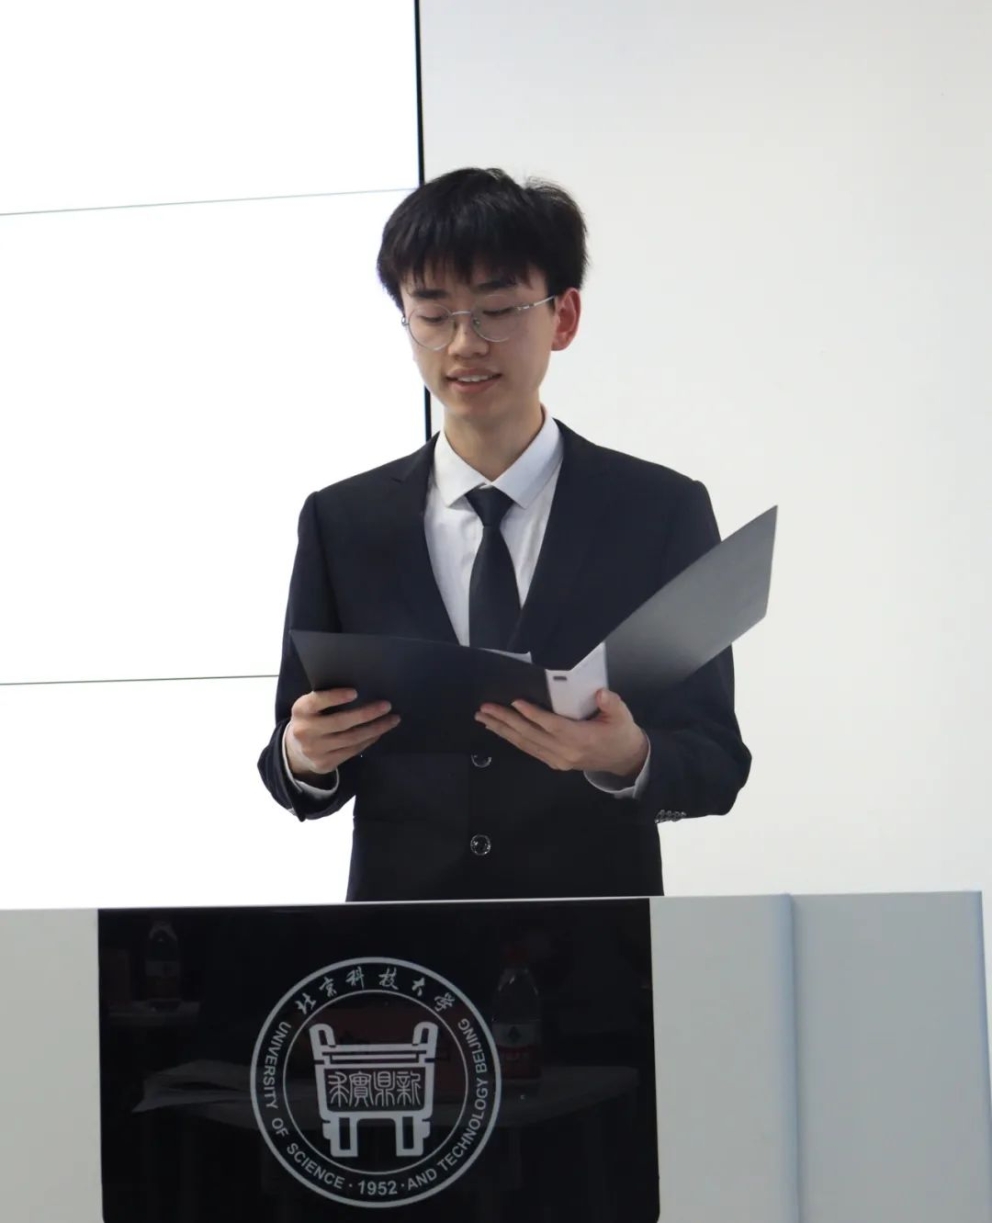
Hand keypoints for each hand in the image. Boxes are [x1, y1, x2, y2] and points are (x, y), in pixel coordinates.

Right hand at [286, 688, 399, 776]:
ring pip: (350, 739)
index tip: (355, 692)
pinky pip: (352, 751)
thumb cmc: (311, 719)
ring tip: (392, 719)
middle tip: (386, 706)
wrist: (295, 750)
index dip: (335, 697)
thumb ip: (326, 700)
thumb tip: (363, 689)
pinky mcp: (325, 763)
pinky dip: (368, 740)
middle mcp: (305, 731)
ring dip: (375, 729)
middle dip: (366, 714)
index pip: (316, 702)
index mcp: (301, 710)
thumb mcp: (310, 707)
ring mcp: (315, 750)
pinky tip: (379, 732)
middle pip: (340, 722)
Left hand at [476, 689, 648, 778]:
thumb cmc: (621, 733)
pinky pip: (528, 750)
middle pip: (531, 735)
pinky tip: (499, 729)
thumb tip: (601, 693)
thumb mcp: (622, 715)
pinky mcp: (553, 762)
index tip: (515, 702)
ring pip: (525, 744)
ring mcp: (558, 760)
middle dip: (506, 720)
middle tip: (486, 708)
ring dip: (502, 730)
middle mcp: (566, 752)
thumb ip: (612, 703)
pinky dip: (511, 738)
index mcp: (582, 739)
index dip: (533, 714)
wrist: (624, 759)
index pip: (552, 726)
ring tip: (483, 717)